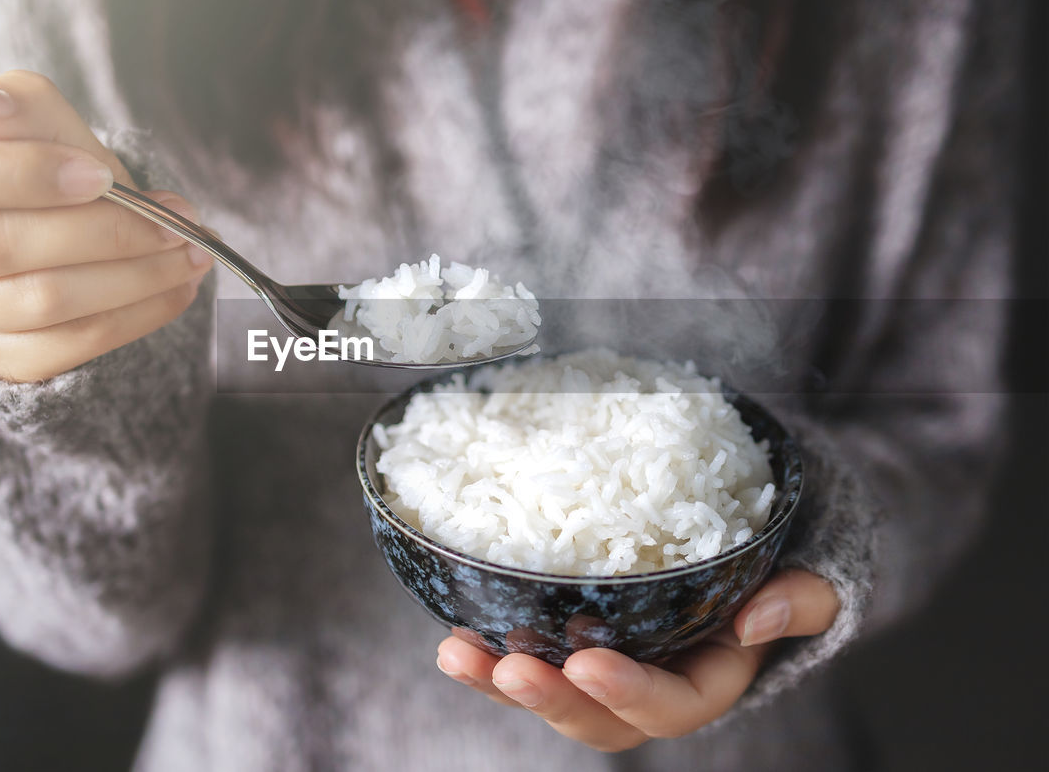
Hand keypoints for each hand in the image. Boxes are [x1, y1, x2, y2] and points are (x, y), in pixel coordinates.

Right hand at [0, 70, 212, 381]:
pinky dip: (132, 318)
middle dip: (104, 233)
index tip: (98, 174)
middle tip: (176, 222)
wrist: (37, 224)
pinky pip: (63, 347)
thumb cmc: (31, 162)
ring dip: (134, 278)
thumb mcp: (33, 117)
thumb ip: (19, 109)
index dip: (20, 174)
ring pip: (39, 303)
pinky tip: (172, 291)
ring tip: (188, 255)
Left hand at [435, 568, 839, 751]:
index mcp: (708, 680)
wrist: (755, 546)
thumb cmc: (783, 562)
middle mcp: (652, 686)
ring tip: (456, 655)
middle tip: (508, 668)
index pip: (672, 708)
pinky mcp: (571, 643)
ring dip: (499, 680)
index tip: (588, 664)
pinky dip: (488, 653)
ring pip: (552, 694)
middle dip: (551, 699)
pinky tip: (452, 634)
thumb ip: (802, 599)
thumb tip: (757, 617)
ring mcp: (608, 668)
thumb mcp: (812, 578)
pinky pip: (528, 659)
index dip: (630, 694)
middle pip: (598, 718)